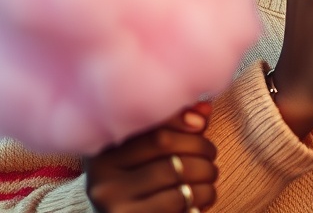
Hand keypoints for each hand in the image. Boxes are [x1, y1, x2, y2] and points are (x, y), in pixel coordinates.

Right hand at [85, 102, 216, 212]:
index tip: (202, 125)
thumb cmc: (144, 184)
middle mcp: (102, 178)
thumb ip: (175, 126)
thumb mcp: (150, 153)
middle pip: (164, 145)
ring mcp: (114, 205)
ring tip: (210, 174)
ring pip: (175, 174)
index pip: (152, 126)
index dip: (183, 123)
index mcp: (103, 152)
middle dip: (199, 147)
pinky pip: (176, 202)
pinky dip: (201, 196)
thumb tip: (204, 110)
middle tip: (211, 154)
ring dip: (205, 172)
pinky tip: (204, 196)